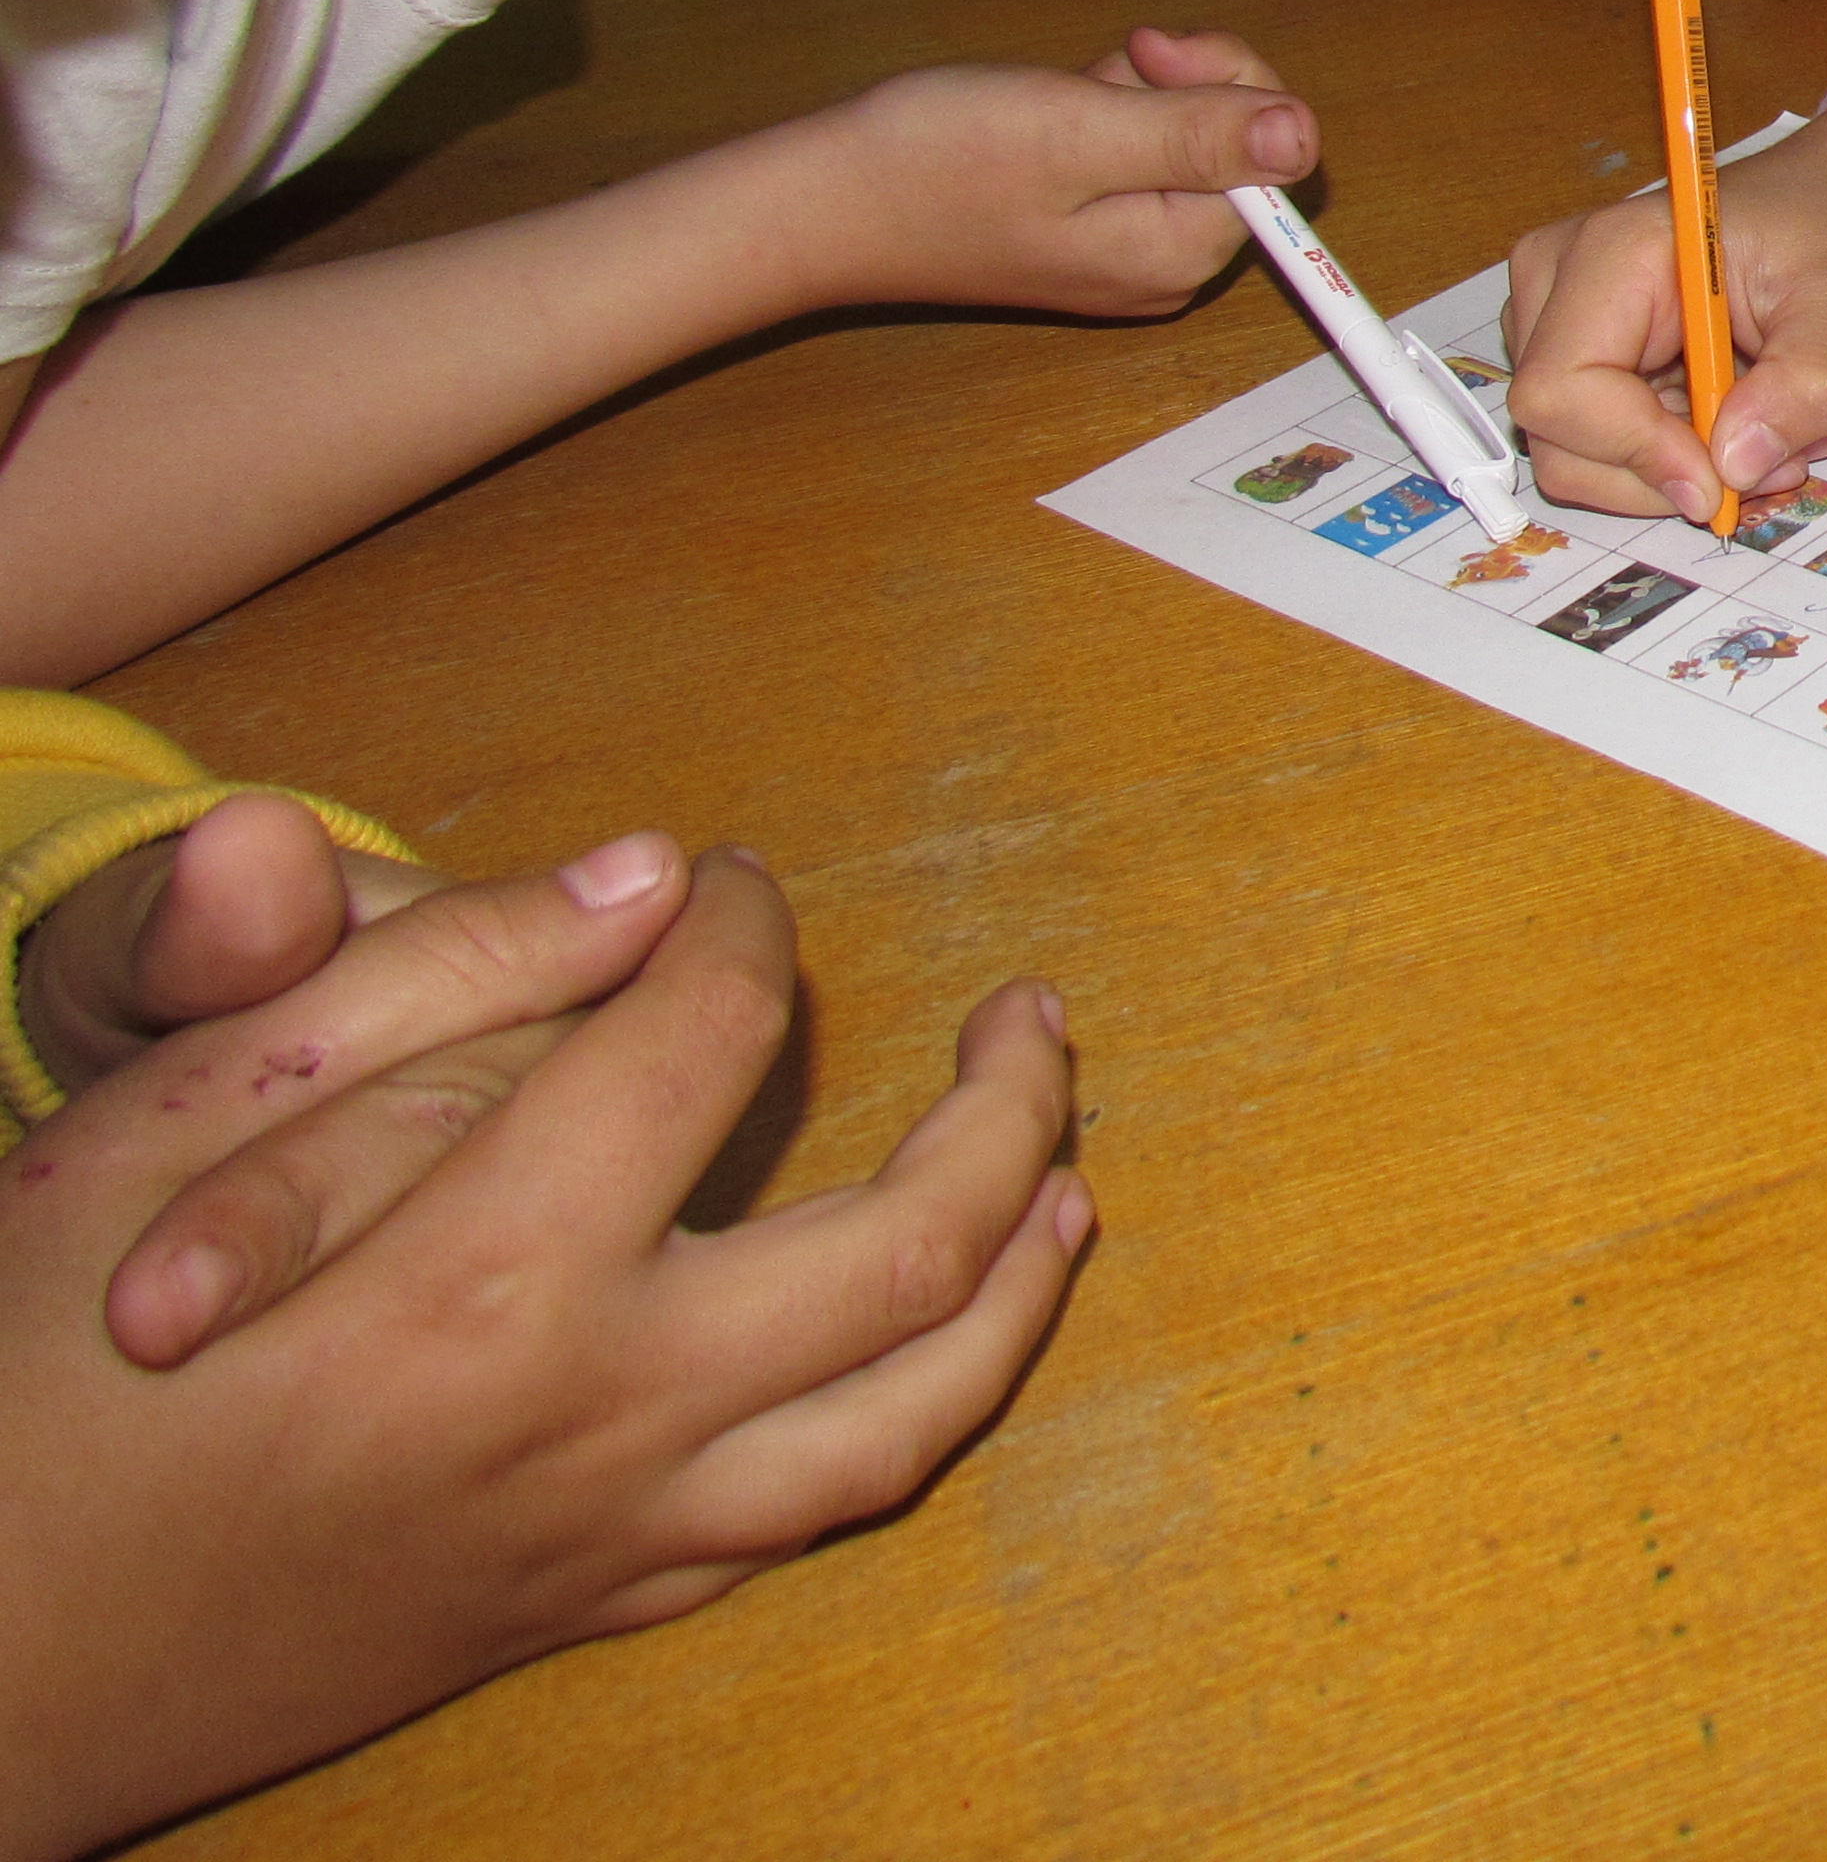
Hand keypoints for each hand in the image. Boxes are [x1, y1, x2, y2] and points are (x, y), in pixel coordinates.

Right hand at [0, 841, 1089, 1861]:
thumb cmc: (30, 1367)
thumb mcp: (173, 1115)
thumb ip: (431, 976)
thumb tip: (653, 877)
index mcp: (489, 1270)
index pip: (712, 1035)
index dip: (746, 927)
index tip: (737, 884)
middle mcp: (592, 1416)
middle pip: (911, 1244)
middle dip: (1011, 1106)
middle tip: (1031, 1011)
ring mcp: (607, 1533)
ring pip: (913, 1413)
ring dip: (1022, 1280)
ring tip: (1066, 1173)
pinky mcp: (586, 1607)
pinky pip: (813, 1515)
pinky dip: (918, 1409)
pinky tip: (946, 1337)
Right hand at [792, 23, 1309, 315]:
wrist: (823, 201)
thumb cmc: (940, 158)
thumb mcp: (1081, 129)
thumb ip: (1198, 133)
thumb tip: (1306, 136)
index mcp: (1181, 252)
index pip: (1276, 150)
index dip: (1224, 79)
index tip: (1145, 52)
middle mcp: (1167, 266)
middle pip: (1237, 145)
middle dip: (1174, 85)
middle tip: (1097, 72)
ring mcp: (1125, 250)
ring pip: (1180, 138)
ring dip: (1130, 95)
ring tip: (1054, 98)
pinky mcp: (1085, 228)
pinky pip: (1130, 155)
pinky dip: (1097, 116)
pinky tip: (1040, 114)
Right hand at [1503, 53, 1826, 520]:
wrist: (1807, 213)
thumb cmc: (1815, 239)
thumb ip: (1808, 385)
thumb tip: (1737, 466)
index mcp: (1610, 252)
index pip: (1560, 390)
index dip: (1634, 453)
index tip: (1720, 481)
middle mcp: (1553, 283)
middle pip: (1555, 437)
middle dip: (1662, 475)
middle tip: (1764, 460)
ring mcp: (1546, 322)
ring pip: (1570, 457)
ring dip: (1667, 474)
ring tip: (1751, 433)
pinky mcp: (1563, 356)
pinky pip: (1590, 450)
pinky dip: (1660, 462)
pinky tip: (1717, 420)